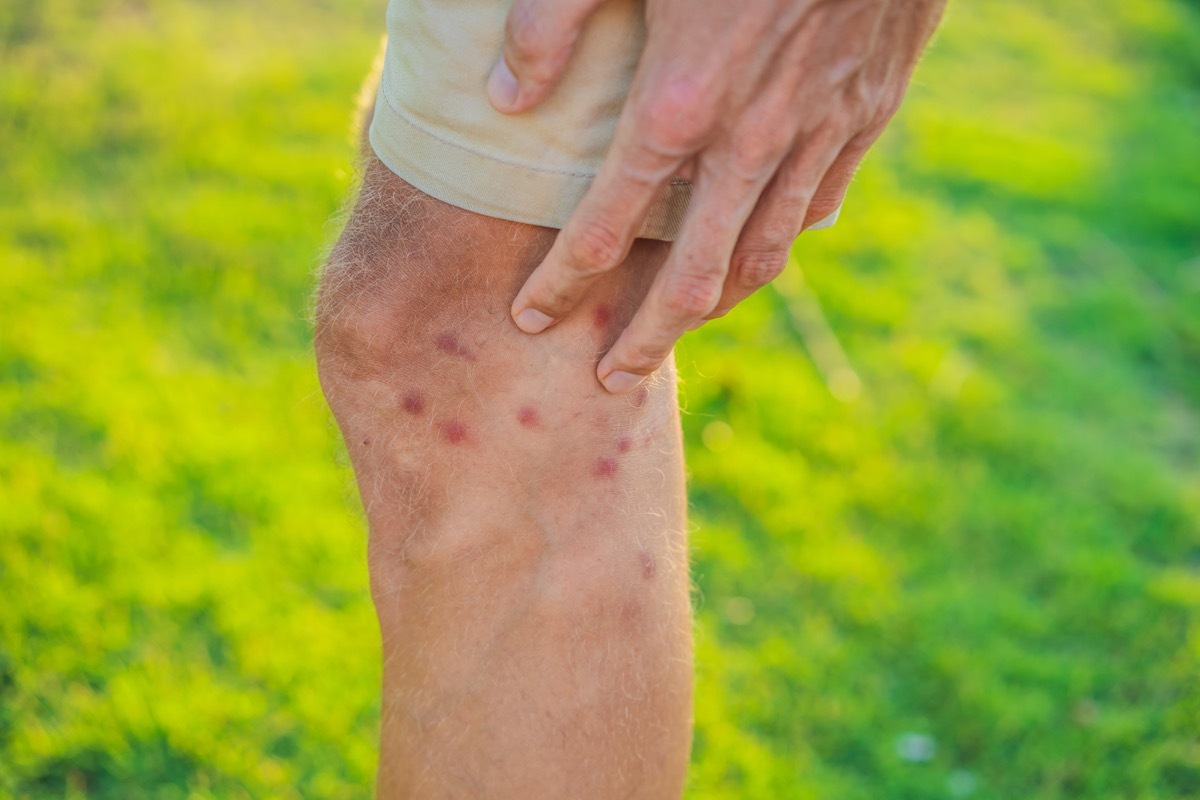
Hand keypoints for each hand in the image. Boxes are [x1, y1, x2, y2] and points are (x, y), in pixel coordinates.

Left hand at [490, 0, 943, 392]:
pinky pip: (819, 205)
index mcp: (678, 102)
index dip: (561, 282)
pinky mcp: (867, 114)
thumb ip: (551, 21)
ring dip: (715, 307)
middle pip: (690, 278)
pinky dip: (782, 240)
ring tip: (677, 332)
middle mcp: (749, 140)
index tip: (529, 316)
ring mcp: (816, 132)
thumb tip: (506, 96)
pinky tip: (758, 251)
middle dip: (643, 338)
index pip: (603, 228)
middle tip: (609, 379)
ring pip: (763, 256)